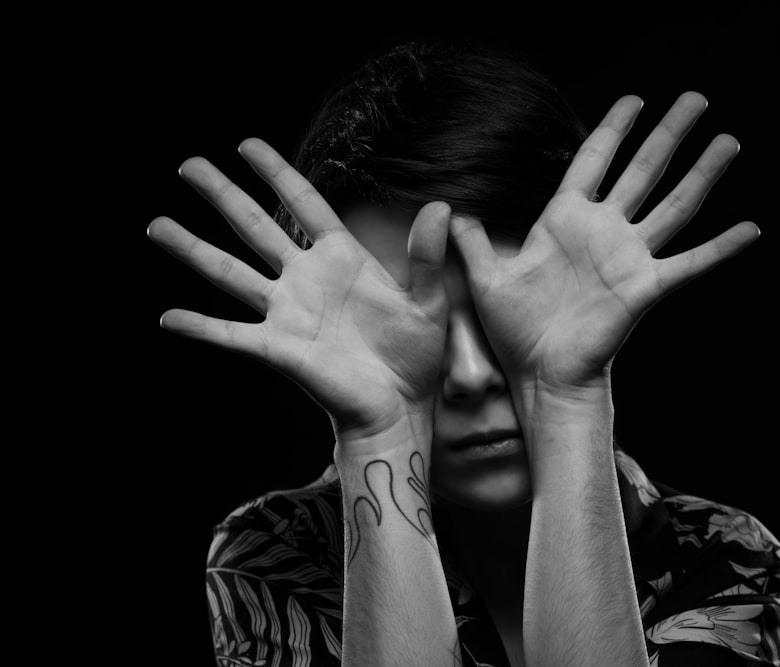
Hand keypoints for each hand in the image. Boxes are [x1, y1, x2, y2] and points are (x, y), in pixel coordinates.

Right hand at [149, 139, 449, 448]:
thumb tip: (442, 206)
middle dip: (222, 195)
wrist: (399, 407)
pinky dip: (200, 327)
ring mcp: (287, 312)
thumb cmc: (413, 355)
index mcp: (341, 259)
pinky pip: (230, 334)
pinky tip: (167, 317)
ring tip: (156, 224)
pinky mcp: (278, 349)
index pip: (303, 204)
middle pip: (255, 226)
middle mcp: (306, 279)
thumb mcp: (426, 301)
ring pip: (230, 273)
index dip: (276, 172)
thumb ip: (426, 256)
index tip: (247, 145)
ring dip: (193, 249)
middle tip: (188, 165)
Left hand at [449, 92, 758, 399]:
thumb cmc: (515, 331)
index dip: (614, 129)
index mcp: (566, 221)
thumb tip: (449, 207)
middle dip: (669, 133)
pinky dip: (721, 247)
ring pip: (675, 204)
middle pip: (643, 170)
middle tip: (696, 99)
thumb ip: (472, 240)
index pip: (594, 161)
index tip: (634, 99)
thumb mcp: (486, 278)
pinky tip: (751, 228)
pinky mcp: (646, 288)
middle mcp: (604, 231)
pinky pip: (691, 262)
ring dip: (703, 173)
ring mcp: (629, 257)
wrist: (541, 375)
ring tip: (729, 140)